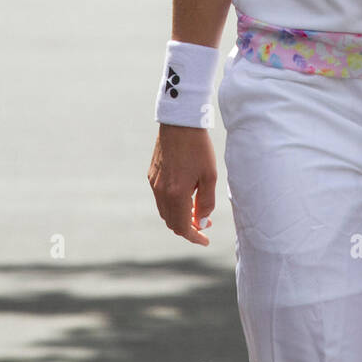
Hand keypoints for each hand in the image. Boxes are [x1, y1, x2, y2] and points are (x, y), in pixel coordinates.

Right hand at [148, 125, 216, 244]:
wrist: (180, 122)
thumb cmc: (198, 147)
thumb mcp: (209, 175)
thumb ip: (206, 202)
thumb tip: (201, 221)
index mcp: (176, 194)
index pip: (182, 227)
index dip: (194, 237)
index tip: (205, 240)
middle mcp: (161, 192)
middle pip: (171, 222)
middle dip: (188, 227)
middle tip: (205, 223)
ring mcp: (154, 183)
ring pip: (165, 211)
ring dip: (179, 216)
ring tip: (196, 209)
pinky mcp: (152, 174)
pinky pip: (160, 198)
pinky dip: (172, 204)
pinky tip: (185, 194)